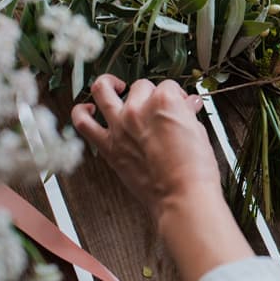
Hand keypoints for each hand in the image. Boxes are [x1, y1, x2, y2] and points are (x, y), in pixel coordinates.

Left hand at [71, 74, 254, 280]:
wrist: (181, 196)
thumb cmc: (194, 169)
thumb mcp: (198, 132)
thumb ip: (186, 114)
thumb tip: (187, 106)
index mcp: (164, 101)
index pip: (168, 86)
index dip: (176, 94)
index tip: (179, 104)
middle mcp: (138, 109)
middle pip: (140, 86)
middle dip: (150, 93)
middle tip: (156, 107)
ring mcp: (120, 126)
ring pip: (103, 90)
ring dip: (109, 84)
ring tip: (114, 87)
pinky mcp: (108, 146)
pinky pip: (83, 123)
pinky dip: (81, 113)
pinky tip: (87, 110)